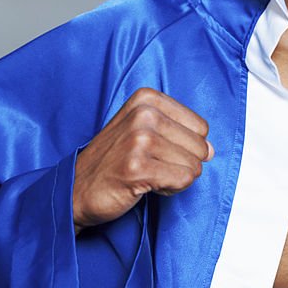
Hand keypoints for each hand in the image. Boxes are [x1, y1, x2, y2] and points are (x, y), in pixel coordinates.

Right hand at [73, 87, 212, 232]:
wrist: (76, 188)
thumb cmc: (113, 160)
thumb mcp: (141, 129)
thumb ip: (178, 131)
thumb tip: (212, 150)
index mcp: (147, 98)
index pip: (200, 127)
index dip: (184, 146)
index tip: (157, 150)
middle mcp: (144, 114)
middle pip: (200, 146)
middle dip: (181, 164)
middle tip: (150, 166)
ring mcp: (139, 139)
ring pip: (193, 166)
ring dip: (173, 178)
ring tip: (146, 175)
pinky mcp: (137, 167)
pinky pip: (183, 180)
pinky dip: (170, 189)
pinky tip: (145, 185)